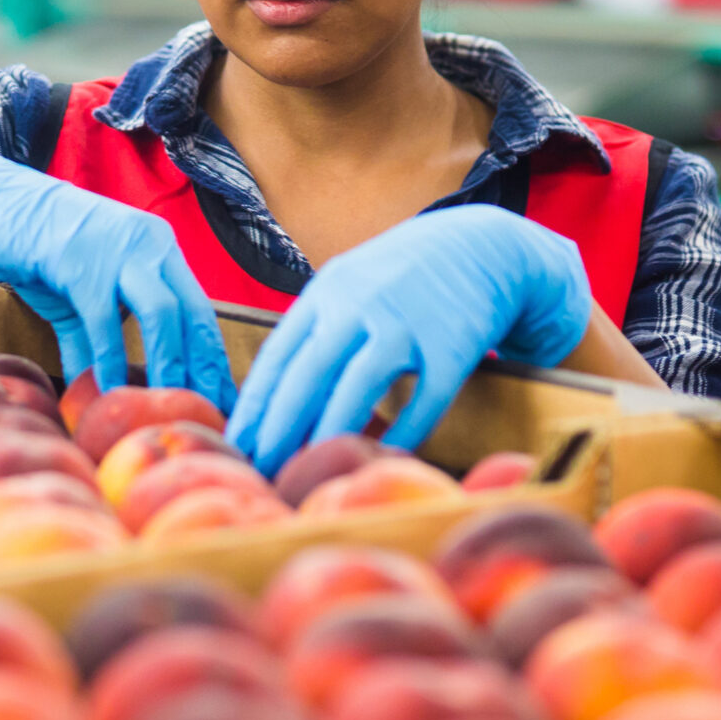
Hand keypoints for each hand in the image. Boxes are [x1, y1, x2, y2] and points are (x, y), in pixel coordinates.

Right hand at [0, 117, 234, 410]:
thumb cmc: (35, 248)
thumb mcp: (76, 298)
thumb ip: (93, 340)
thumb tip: (100, 391)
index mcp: (157, 249)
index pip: (200, 310)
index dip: (212, 359)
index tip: (222, 400)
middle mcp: (149, 244)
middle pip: (193, 314)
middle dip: (203, 370)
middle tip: (208, 414)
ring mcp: (117, 249)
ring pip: (162, 314)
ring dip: (169, 368)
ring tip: (167, 410)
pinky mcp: (81, 260)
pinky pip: (105, 319)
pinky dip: (109, 360)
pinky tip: (107, 394)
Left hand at [227, 204, 589, 473]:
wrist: (484, 246)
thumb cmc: (403, 278)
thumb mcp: (350, 285)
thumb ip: (315, 330)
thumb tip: (272, 395)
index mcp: (328, 291)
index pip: (278, 354)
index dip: (254, 404)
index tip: (235, 443)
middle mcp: (361, 304)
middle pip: (308, 374)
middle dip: (278, 427)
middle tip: (258, 469)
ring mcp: (407, 324)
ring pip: (358, 388)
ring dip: (327, 434)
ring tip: (305, 473)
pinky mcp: (452, 346)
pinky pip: (424, 400)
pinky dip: (403, 433)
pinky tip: (382, 458)